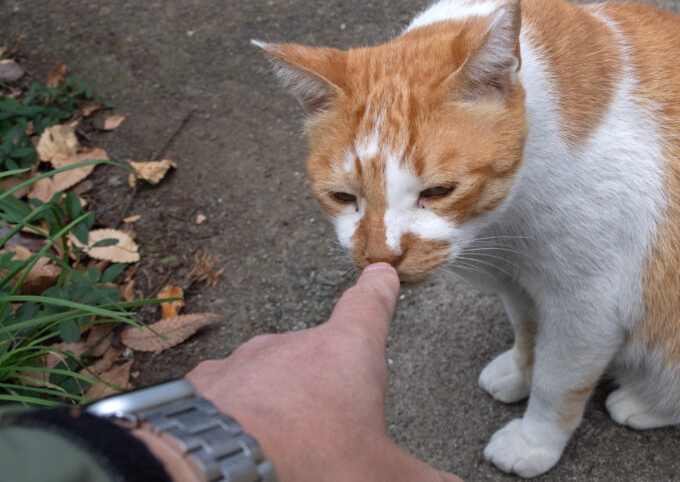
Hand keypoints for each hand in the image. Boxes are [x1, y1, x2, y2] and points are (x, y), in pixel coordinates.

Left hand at [186, 263, 460, 481]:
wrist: (213, 467)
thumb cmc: (310, 460)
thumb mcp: (381, 476)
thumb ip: (423, 478)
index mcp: (345, 352)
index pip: (369, 306)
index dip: (378, 289)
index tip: (380, 272)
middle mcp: (292, 344)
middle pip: (318, 351)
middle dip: (324, 383)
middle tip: (329, 430)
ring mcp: (243, 362)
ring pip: (270, 375)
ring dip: (279, 401)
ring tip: (281, 446)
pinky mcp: (201, 386)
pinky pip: (226, 395)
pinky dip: (235, 415)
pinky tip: (238, 446)